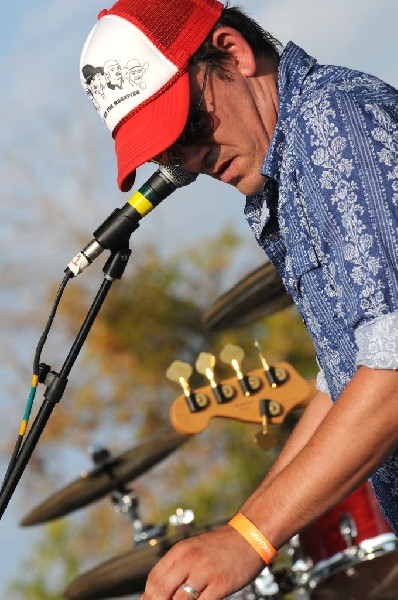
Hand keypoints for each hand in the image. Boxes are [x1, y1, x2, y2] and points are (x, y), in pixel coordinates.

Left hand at [140, 523, 263, 598]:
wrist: (249, 535)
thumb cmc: (221, 546)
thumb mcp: (193, 549)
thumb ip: (176, 568)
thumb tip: (156, 591)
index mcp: (180, 551)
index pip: (153, 578)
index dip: (147, 597)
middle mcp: (189, 559)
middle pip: (161, 591)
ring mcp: (205, 572)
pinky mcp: (221, 584)